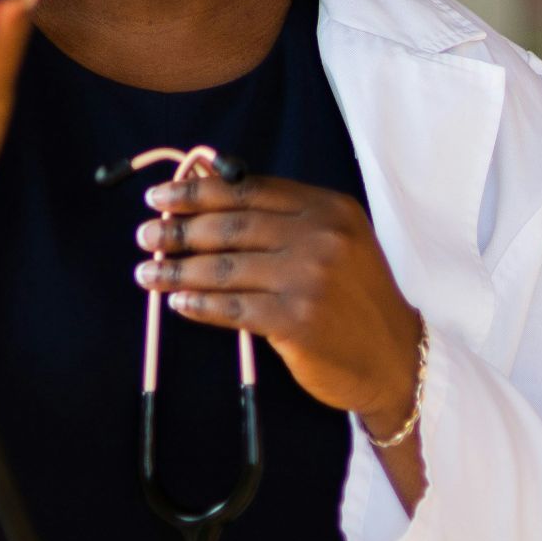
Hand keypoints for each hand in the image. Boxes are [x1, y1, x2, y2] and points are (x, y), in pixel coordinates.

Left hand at [132, 174, 423, 434]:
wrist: (395, 359)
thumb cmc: (354, 297)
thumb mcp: (334, 240)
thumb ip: (280, 214)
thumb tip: (208, 181)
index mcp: (327, 208)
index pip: (249, 191)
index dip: (198, 192)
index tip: (161, 196)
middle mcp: (321, 237)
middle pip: (231, 226)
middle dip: (179, 229)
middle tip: (146, 235)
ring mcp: (309, 279)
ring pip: (225, 268)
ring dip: (177, 270)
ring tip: (147, 272)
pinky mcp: (298, 321)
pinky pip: (234, 309)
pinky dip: (200, 306)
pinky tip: (177, 303)